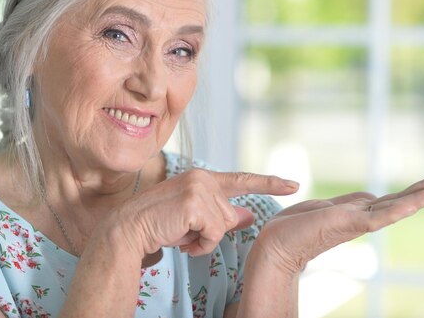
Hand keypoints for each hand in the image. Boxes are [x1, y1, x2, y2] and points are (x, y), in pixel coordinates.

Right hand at [108, 169, 298, 257]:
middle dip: (213, 231)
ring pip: (223, 226)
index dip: (269, 183)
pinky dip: (199, 245)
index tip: (293, 185)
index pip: (242, 179)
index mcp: (203, 178)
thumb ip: (222, 214)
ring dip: (204, 239)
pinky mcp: (195, 204)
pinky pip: (213, 234)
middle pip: (230, 215)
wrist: (129, 229)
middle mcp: (203, 178)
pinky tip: (181, 239)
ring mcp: (199, 189)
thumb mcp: (195, 218)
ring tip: (180, 234)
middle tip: (185, 231)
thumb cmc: (160, 224)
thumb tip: (249, 216)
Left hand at [251, 173, 423, 274]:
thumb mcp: (325, 207)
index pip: (389, 200)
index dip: (412, 191)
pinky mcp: (347, 225)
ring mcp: (355, 223)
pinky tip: (414, 204)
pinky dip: (396, 210)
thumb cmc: (293, 228)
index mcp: (355, 213)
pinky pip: (377, 218)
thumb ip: (349, 203)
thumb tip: (370, 197)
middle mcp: (360, 218)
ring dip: (419, 197)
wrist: (274, 246)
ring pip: (394, 208)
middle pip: (398, 202)